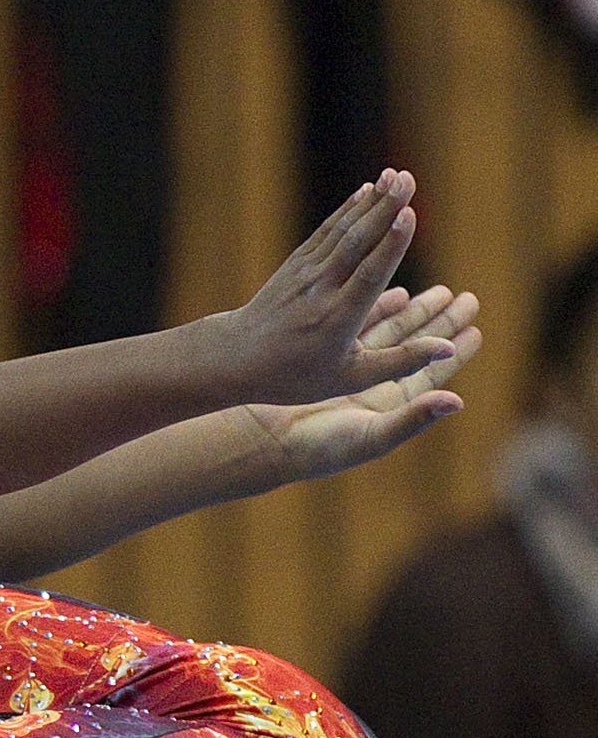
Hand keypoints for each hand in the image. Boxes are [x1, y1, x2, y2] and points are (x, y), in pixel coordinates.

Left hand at [220, 169, 457, 406]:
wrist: (236, 358)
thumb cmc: (297, 376)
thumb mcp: (349, 379)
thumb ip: (401, 362)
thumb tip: (450, 349)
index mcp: (337, 321)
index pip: (368, 276)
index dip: (390, 244)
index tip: (408, 215)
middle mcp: (320, 291)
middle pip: (356, 244)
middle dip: (384, 209)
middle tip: (409, 178)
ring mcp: (304, 275)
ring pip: (342, 232)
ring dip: (371, 202)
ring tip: (397, 175)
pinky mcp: (295, 265)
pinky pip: (325, 233)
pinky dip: (347, 211)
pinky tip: (367, 191)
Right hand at [243, 284, 479, 481]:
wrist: (262, 440)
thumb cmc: (316, 447)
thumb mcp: (370, 435)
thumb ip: (413, 418)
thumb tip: (458, 401)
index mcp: (388, 406)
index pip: (430, 375)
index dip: (455, 352)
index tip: (476, 329)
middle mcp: (373, 387)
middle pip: (417, 349)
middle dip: (441, 324)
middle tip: (465, 297)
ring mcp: (348, 372)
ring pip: (391, 334)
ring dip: (413, 312)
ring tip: (437, 290)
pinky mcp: (324, 359)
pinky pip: (358, 328)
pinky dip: (376, 310)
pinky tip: (392, 292)